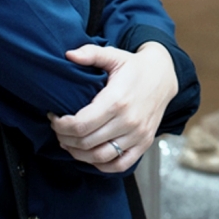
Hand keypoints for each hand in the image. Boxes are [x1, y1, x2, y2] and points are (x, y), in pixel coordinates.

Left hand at [48, 42, 179, 173]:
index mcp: (117, 100)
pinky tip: (90, 155)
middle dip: (65, 138)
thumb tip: (68, 55)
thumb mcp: (114, 55)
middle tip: (59, 129)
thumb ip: (91, 54)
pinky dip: (101, 165)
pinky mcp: (144, 143)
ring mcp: (138, 135)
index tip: (54, 118)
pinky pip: (119, 165)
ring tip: (70, 143)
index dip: (61, 125)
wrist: (164, 76)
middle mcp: (128, 121)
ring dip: (78, 154)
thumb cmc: (135, 67)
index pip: (80, 125)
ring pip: (99, 157)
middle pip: (86, 143)